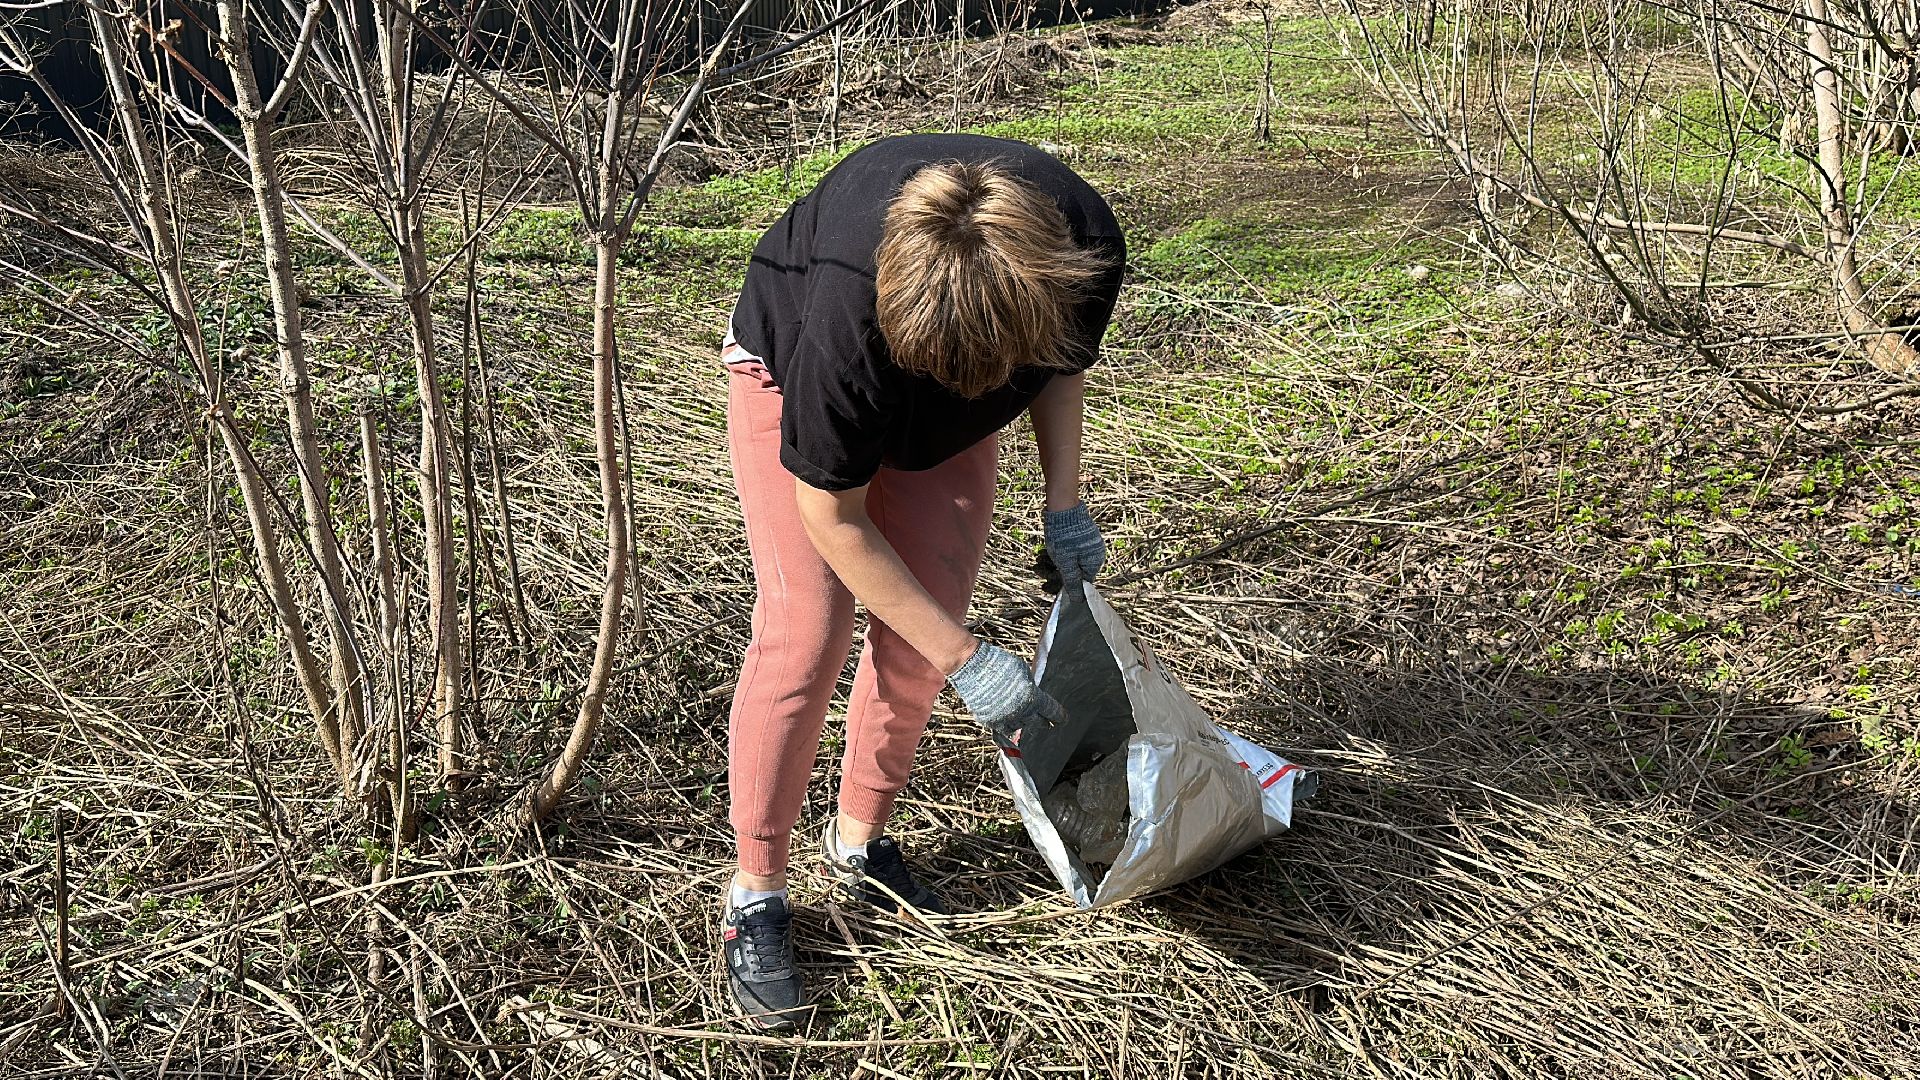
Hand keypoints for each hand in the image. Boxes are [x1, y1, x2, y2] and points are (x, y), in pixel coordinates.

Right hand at [947, 642, 1063, 747]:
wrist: (972, 666)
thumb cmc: (999, 663)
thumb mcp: (1023, 671)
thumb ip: (1031, 686)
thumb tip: (1034, 694)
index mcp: (1033, 698)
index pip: (1052, 712)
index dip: (1059, 716)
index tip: (1063, 720)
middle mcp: (1021, 712)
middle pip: (1036, 722)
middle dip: (1042, 720)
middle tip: (1045, 721)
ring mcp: (1004, 718)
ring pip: (1019, 726)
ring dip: (1022, 720)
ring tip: (1022, 714)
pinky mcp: (989, 721)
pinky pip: (1002, 727)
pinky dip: (1006, 722)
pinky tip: (1006, 716)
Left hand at [1044, 502, 1104, 583]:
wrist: (1062, 506)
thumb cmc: (1064, 536)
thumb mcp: (1065, 563)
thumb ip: (1072, 582)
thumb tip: (1078, 600)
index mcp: (1094, 561)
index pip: (1080, 582)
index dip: (1064, 586)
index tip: (1047, 586)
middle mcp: (1092, 553)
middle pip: (1072, 571)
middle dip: (1052, 572)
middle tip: (1038, 569)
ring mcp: (1085, 544)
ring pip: (1066, 560)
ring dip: (1050, 562)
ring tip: (1038, 559)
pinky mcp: (1076, 536)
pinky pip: (1065, 550)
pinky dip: (1054, 552)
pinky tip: (1042, 552)